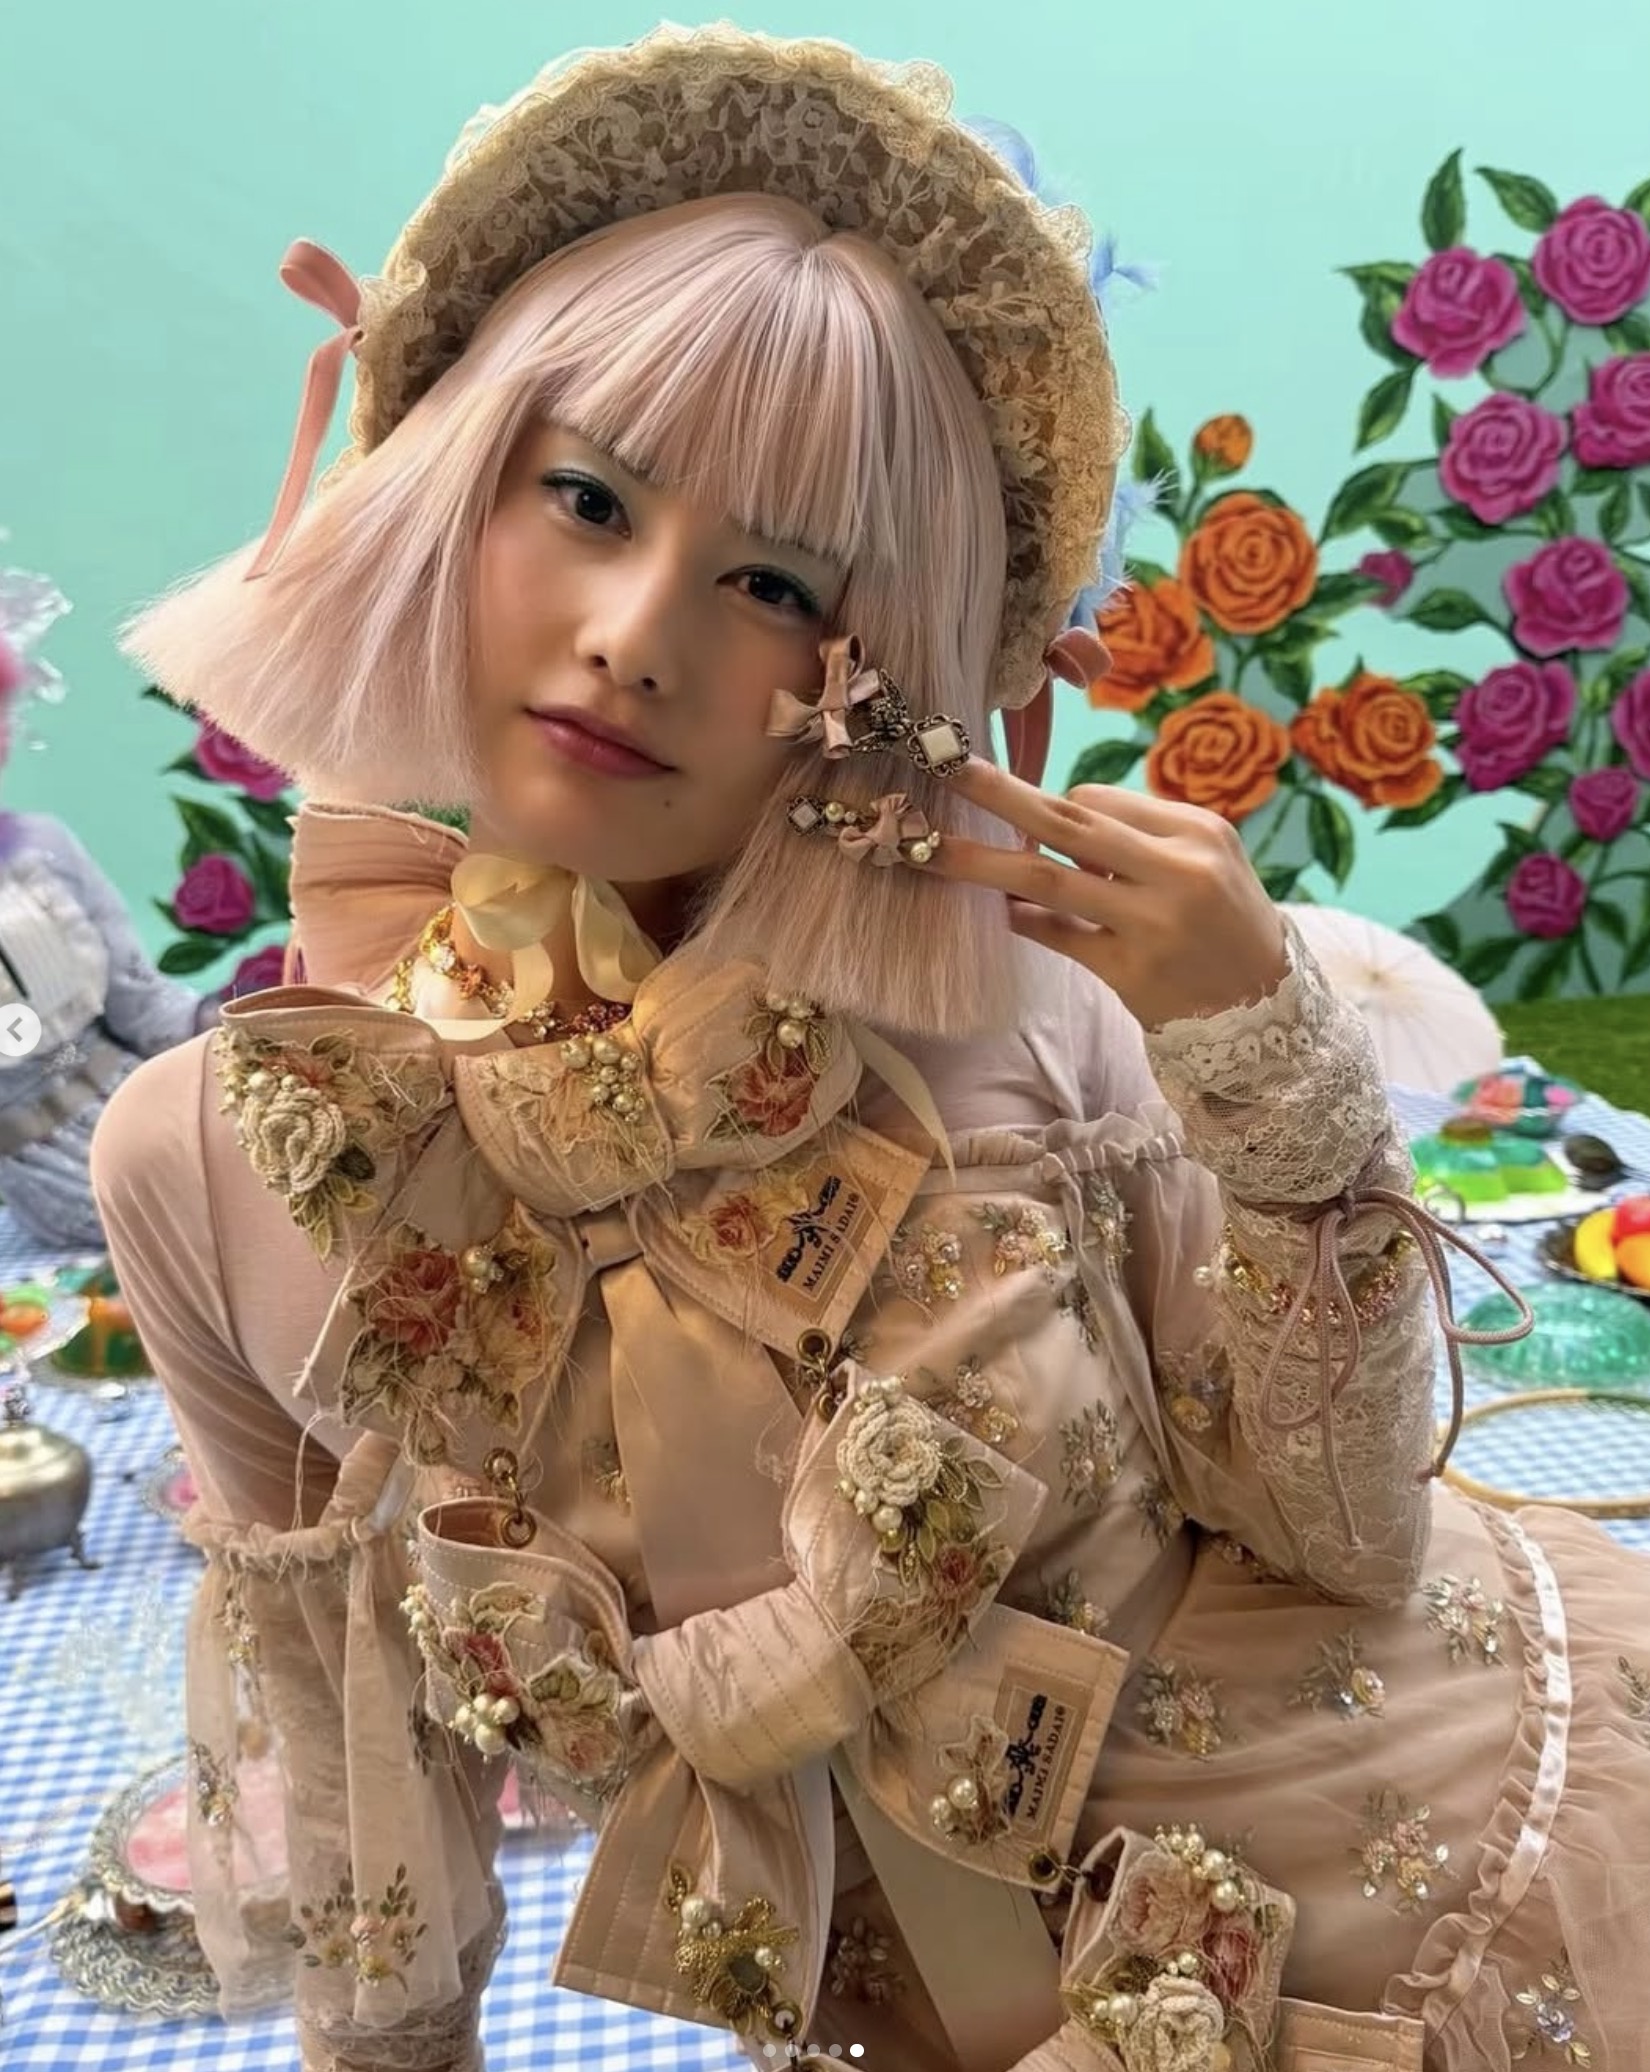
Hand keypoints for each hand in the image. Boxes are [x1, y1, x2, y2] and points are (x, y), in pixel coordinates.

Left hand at [931, 760, 1289, 1030]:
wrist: (1268, 1010)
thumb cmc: (1225, 924)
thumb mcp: (1206, 861)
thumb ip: (1137, 836)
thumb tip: (1048, 821)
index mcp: (1196, 830)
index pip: (1098, 799)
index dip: (1056, 807)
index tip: (1031, 818)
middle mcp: (1177, 871)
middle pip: (1068, 819)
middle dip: (998, 794)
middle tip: (946, 770)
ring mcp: (1151, 924)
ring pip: (1048, 878)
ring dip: (982, 863)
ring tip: (930, 851)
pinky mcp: (1129, 973)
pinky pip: (1057, 935)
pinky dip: (1023, 920)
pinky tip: (1003, 914)